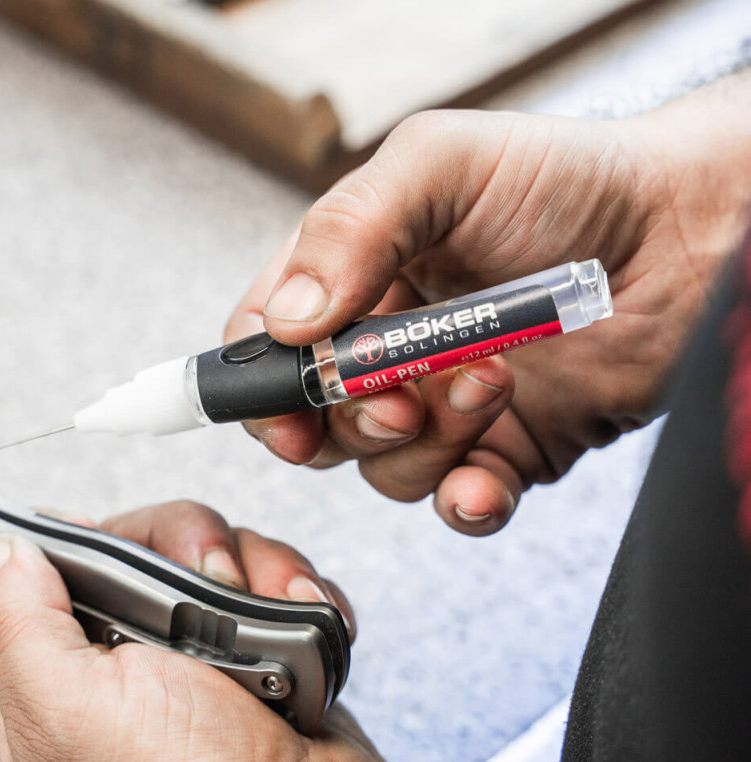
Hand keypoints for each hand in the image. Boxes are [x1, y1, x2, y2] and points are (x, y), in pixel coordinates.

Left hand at [0, 501, 379, 761]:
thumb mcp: (73, 714)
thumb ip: (18, 630)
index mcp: (41, 685)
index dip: (23, 542)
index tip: (69, 525)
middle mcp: (108, 663)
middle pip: (114, 545)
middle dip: (171, 544)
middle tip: (200, 583)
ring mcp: (179, 651)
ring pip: (195, 552)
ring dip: (246, 573)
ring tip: (264, 622)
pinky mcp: (244, 643)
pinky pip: (259, 576)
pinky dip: (286, 591)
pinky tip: (295, 631)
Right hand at [226, 72, 750, 535]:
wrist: (689, 230)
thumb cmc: (569, 180)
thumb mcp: (443, 163)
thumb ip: (350, 228)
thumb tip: (286, 321)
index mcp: (357, 277)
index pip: (270, 345)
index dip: (264, 386)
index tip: (286, 409)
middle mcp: (392, 346)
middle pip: (320, 421)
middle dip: (352, 420)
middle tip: (401, 395)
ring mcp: (446, 402)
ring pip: (385, 465)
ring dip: (428, 441)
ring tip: (491, 381)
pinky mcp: (508, 448)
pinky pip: (460, 501)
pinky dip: (466, 501)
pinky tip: (485, 479)